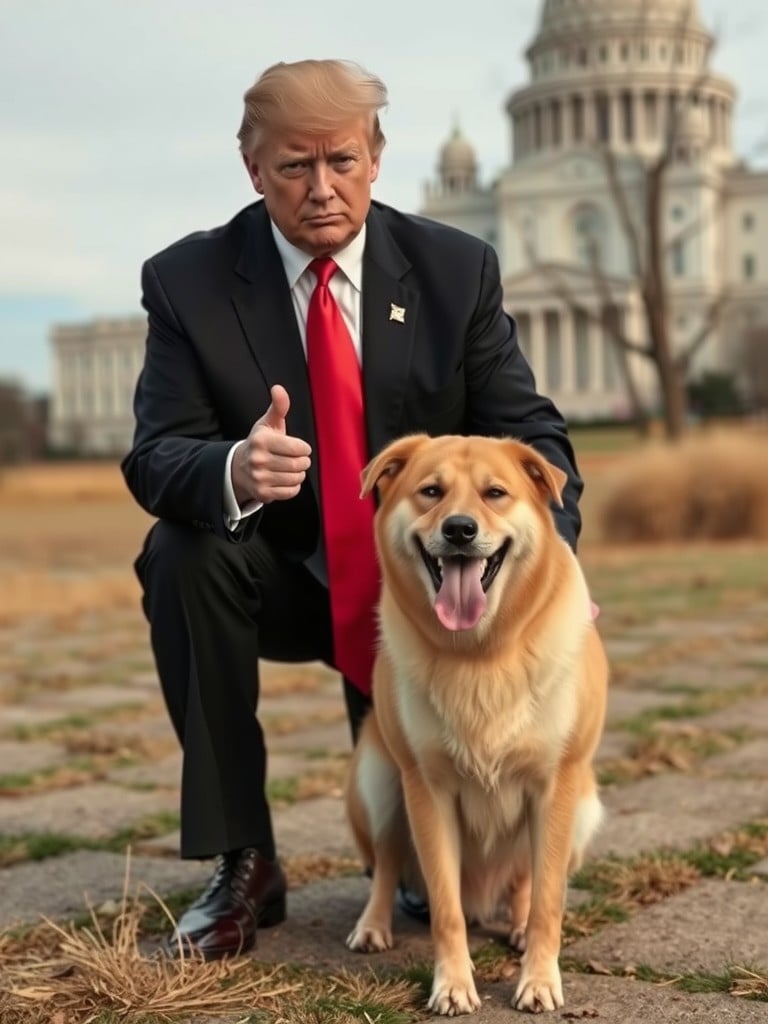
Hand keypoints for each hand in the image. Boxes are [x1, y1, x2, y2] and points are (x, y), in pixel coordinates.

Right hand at [231, 385, 311, 504]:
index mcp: (261, 440)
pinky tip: (286, 479)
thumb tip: (278, 388)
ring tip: (292, 469)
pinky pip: (291, 492)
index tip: (300, 448)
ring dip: (299, 474)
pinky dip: (293, 487)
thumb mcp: (268, 423)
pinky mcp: (262, 493)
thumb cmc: (260, 443)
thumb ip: (278, 406)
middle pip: (298, 464)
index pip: (298, 448)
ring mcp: (259, 478)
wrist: (239, 467)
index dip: (303, 448)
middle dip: (303, 462)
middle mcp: (258, 459)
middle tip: (299, 459)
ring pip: (296, 479)